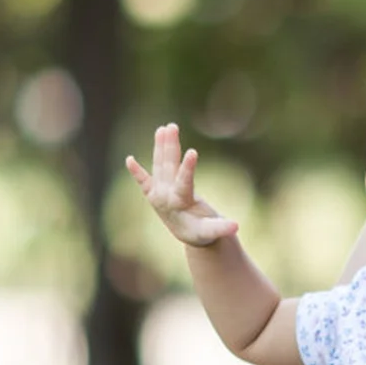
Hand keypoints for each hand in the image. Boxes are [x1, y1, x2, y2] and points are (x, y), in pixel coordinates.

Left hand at [125, 123, 239, 247]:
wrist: (189, 237)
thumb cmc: (203, 233)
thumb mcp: (213, 231)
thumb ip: (222, 228)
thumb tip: (236, 226)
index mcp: (179, 204)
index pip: (183, 182)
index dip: (188, 168)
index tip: (192, 151)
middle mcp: (164, 197)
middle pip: (167, 168)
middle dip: (170, 147)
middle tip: (172, 127)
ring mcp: (157, 195)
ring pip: (159, 166)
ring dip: (160, 147)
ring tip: (163, 128)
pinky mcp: (153, 195)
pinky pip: (143, 181)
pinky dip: (136, 172)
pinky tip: (129, 160)